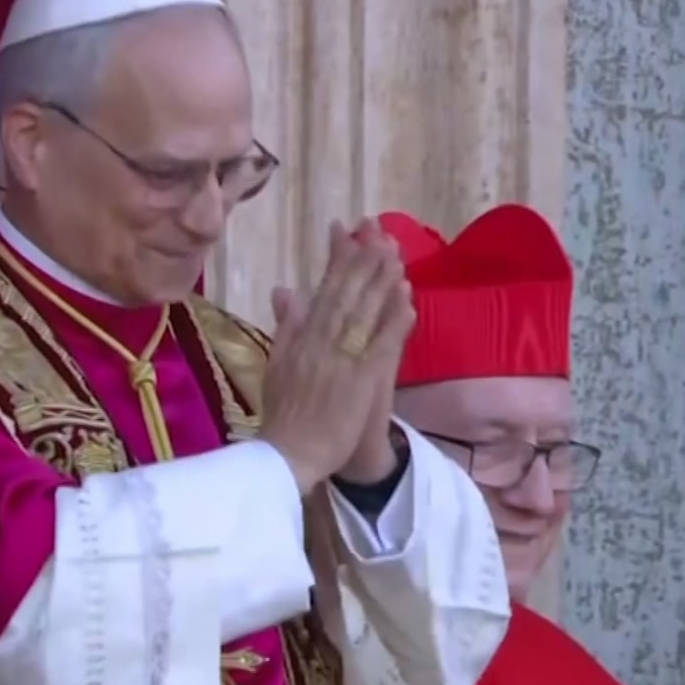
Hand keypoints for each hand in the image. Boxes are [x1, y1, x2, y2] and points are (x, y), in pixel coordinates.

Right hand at [257, 220, 415, 493]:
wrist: (288, 456)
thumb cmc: (284, 416)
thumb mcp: (277, 365)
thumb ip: (286, 326)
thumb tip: (284, 289)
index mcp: (301, 337)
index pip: (324, 289)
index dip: (338, 258)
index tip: (349, 230)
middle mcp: (321, 341)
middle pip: (347, 292)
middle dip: (364, 259)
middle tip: (381, 228)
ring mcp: (342, 359)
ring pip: (365, 311)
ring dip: (381, 281)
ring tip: (397, 252)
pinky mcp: (361, 380)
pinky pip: (381, 344)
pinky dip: (393, 320)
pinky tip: (407, 299)